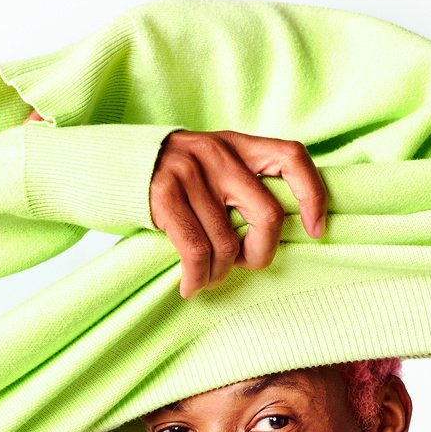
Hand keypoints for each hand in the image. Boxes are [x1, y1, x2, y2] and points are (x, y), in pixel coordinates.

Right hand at [148, 129, 328, 297]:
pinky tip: (190, 286)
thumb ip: (245, 182)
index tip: (315, 229)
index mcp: (239, 145)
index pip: (292, 157)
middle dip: (261, 253)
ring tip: (209, 277)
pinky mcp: (164, 197)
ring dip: (220, 273)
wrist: (115, 164)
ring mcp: (191, 174)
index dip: (312, 194)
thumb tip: (279, 229)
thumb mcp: (214, 165)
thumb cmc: (177, 178)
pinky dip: (197, 279)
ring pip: (227, 243)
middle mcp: (219, 155)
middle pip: (267, 214)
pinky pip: (196, 252)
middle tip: (244, 264)